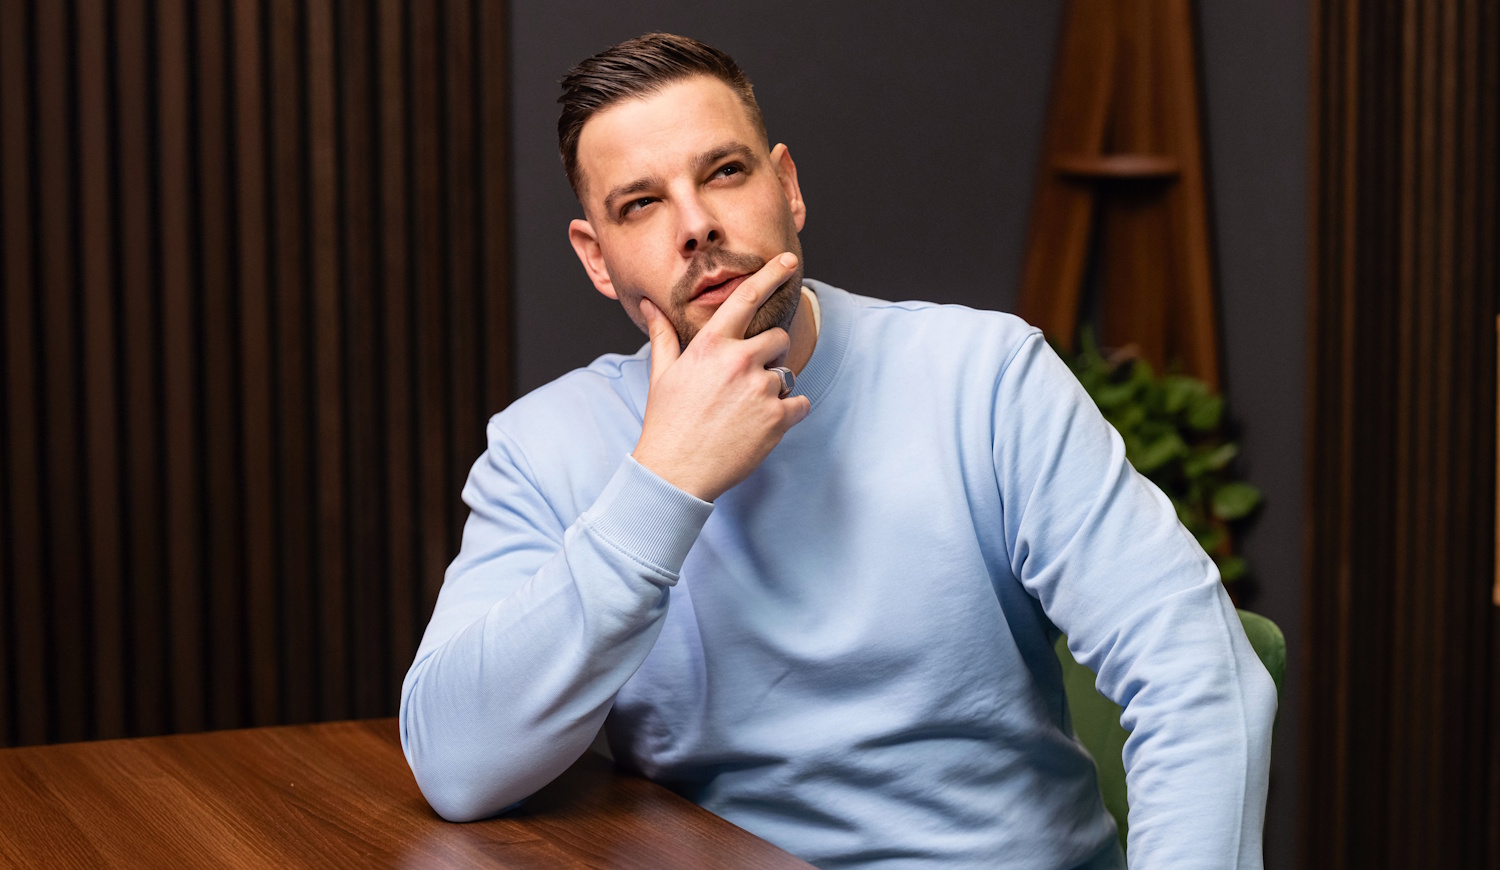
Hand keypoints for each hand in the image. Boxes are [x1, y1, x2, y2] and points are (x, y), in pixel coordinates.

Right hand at [631, 252, 812, 501]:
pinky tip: (761, 426)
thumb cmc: (667, 422)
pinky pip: (801, 403)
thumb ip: (664, 335)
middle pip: (778, 338)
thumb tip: (649, 305)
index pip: (746, 296)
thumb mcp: (662, 374)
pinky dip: (789, 413)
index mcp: (711, 345)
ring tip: (744, 411)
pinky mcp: (777, 418)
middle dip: (771, 355)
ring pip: (787, 375)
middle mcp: (739, 360)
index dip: (771, 274)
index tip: (789, 261)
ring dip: (774, 389)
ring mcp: (760, 389)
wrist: (675, 473)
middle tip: (748, 380)